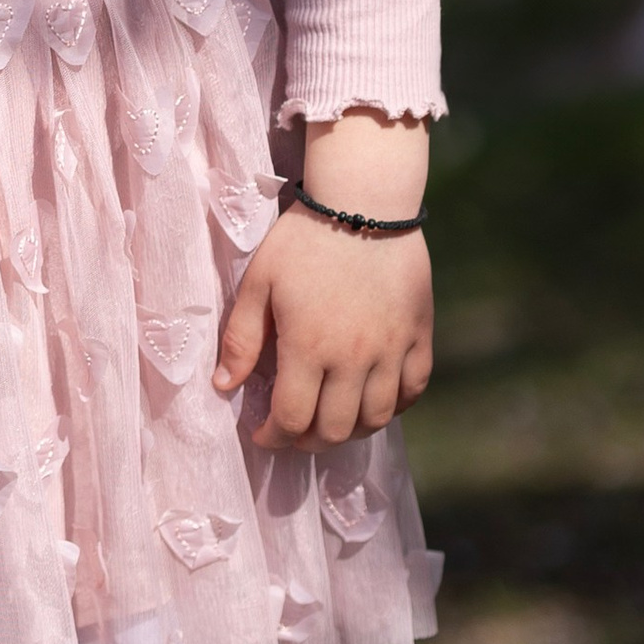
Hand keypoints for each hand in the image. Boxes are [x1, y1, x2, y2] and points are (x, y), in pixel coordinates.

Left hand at [211, 114, 432, 451]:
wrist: (364, 202)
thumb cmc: (303, 239)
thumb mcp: (258, 282)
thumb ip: (240, 338)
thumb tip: (223, 386)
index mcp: (308, 347)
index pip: (292, 419)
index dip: (274, 437)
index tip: (264, 434)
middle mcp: (354, 358)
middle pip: (334, 430)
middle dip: (308, 441)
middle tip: (294, 431)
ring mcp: (392, 349)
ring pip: (376, 419)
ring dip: (349, 430)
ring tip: (331, 420)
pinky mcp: (419, 335)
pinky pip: (413, 390)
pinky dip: (393, 406)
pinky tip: (373, 399)